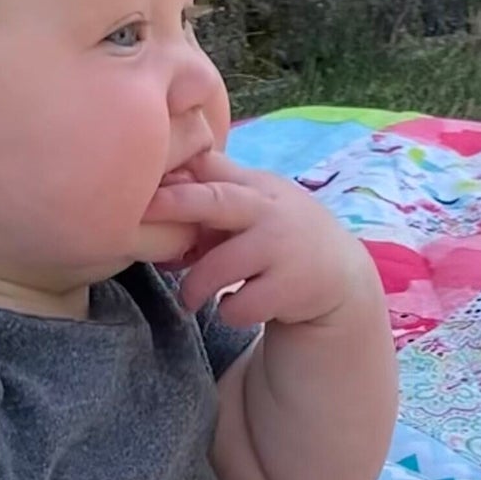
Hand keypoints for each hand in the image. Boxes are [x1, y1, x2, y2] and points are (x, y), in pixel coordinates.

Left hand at [143, 149, 379, 329]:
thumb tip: (153, 194)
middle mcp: (269, 210)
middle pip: (215, 201)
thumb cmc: (279, 238)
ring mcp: (282, 248)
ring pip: (219, 267)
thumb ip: (212, 193)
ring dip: (195, 287)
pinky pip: (239, 306)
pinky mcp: (291, 288)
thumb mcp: (256, 205)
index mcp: (255, 186)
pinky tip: (236, 307)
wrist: (339, 275)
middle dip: (177, 204)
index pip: (210, 168)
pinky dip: (230, 311)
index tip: (142, 186)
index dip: (175, 173)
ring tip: (190, 299)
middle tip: (144, 213)